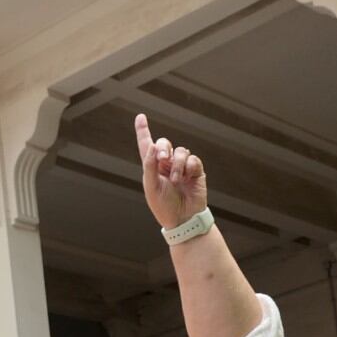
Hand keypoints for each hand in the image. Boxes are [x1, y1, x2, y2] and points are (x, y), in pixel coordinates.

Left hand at [134, 113, 208, 229]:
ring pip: (181, 151)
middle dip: (164, 148)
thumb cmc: (164, 206)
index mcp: (152, 168)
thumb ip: (150, 166)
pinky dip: (189, 167)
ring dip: (178, 164)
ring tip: (176, 180)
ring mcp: (182, 167)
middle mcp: (167, 165)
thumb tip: (152, 145)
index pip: (147, 146)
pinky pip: (193, 159)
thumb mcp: (152, 187)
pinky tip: (187, 178)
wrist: (183, 219)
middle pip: (165, 143)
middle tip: (163, 160)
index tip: (140, 117)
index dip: (143, 131)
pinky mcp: (196, 171)